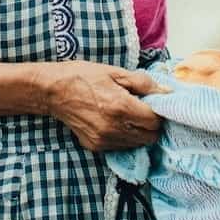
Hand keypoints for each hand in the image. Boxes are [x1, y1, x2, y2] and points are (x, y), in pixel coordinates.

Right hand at [36, 61, 165, 151]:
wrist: (53, 91)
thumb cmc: (83, 76)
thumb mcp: (115, 72)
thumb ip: (143, 83)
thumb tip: (166, 92)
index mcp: (121, 107)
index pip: (155, 121)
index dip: (159, 112)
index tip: (155, 104)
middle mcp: (114, 128)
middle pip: (150, 137)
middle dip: (152, 125)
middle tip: (144, 110)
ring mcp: (104, 140)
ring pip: (136, 144)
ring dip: (139, 132)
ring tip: (129, 116)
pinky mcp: (95, 146)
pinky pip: (120, 146)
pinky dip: (124, 137)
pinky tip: (115, 122)